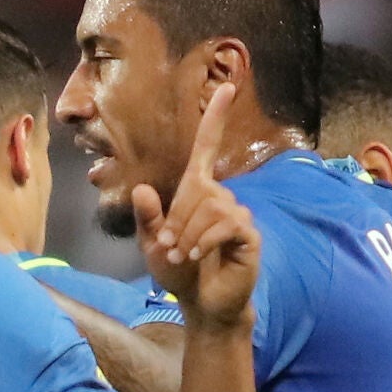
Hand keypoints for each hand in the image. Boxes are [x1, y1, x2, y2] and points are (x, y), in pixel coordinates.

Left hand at [133, 83, 259, 331]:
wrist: (201, 303)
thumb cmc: (179, 271)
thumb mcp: (154, 245)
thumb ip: (149, 219)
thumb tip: (143, 189)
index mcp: (198, 192)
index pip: (207, 148)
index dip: (214, 119)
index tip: (224, 87)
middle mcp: (221, 196)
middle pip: (198, 188)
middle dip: (177, 220)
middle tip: (169, 248)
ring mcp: (237, 214)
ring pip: (210, 208)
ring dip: (188, 235)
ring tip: (181, 256)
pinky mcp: (247, 234)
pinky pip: (225, 225)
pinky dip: (203, 241)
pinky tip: (195, 256)